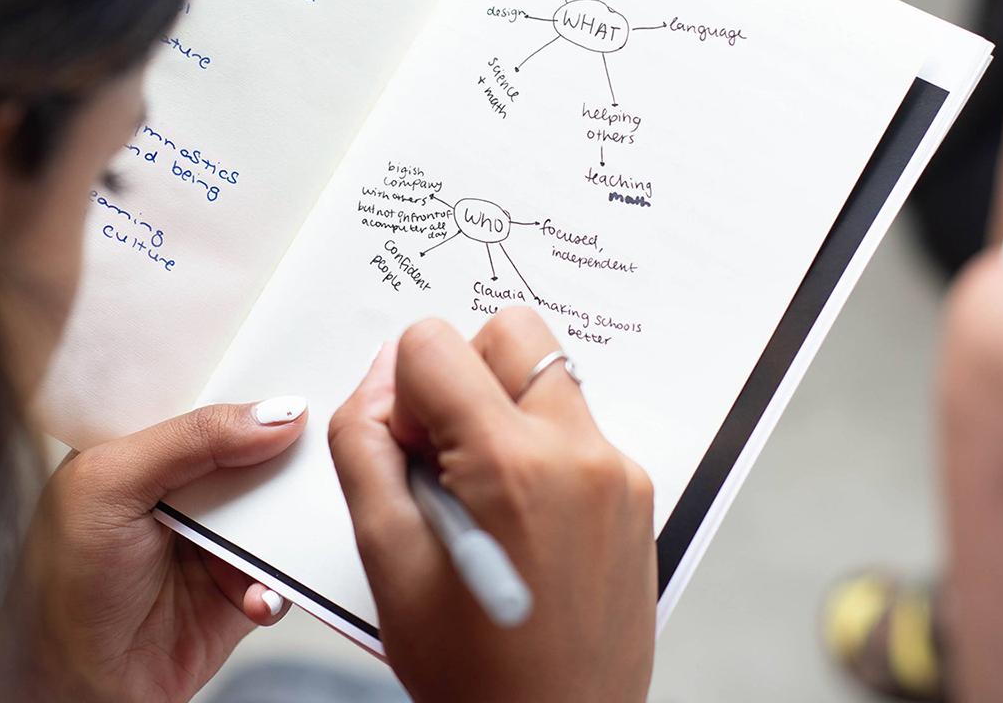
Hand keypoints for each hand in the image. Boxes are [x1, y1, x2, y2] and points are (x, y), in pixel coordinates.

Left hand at [0, 399, 306, 701]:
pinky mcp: (237, 592)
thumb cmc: (62, 584)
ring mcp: (212, 541)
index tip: (298, 364)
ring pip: (277, 511)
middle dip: (287, 447)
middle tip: (319, 439)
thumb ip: (191, 439)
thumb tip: (275, 412)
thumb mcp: (112, 484)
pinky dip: (280, 583)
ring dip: (292, 518)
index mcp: (141, 448)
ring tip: (299, 520)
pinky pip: (283, 575)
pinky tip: (257, 594)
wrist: (73, 691)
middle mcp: (180, 490)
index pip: (204, 398)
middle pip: (252, 450)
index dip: (248, 384)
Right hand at [329, 311, 655, 702]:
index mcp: (511, 465)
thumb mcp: (384, 556)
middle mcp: (579, 453)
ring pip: (546, 375)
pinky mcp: (638, 494)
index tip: (408, 453)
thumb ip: (364, 444)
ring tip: (482, 496)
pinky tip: (518, 520)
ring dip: (502, 410)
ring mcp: (618, 473)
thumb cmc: (472, 671)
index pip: (434, 341)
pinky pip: (575, 426)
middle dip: (463, 374)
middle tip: (444, 456)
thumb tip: (379, 377)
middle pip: (510, 332)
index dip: (402, 392)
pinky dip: (537, 447)